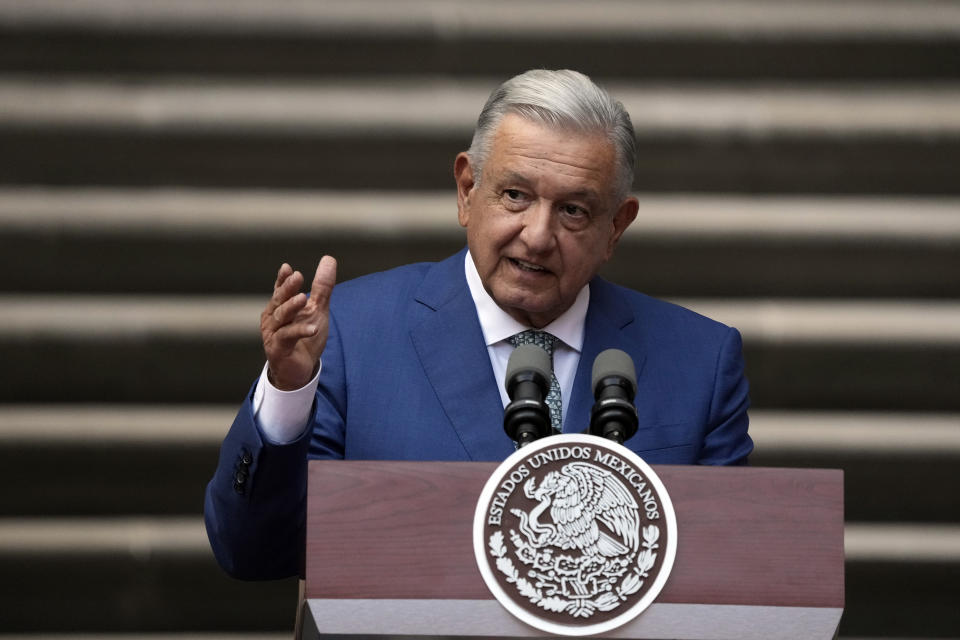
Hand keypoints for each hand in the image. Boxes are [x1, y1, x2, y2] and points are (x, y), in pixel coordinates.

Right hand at [260, 256, 336, 390]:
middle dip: (287, 288)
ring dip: (291, 307)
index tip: (288, 268)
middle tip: (297, 276)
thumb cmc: (305, 338)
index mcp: (280, 307)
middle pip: (279, 300)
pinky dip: (300, 331)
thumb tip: (329, 259)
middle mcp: (273, 318)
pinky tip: (313, 329)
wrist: (299, 370)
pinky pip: (288, 337)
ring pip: (281, 317)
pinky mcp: (278, 349)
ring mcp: (273, 334)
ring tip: (303, 299)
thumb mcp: (317, 309)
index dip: (283, 279)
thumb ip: (322, 287)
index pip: (280, 289)